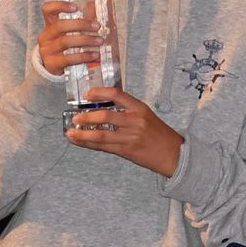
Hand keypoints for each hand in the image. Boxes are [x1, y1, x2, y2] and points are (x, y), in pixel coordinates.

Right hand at [37, 0, 108, 75]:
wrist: (52, 65)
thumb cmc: (63, 43)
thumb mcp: (69, 31)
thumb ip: (82, 18)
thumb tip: (93, 5)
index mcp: (49, 24)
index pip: (48, 9)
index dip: (60, 6)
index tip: (76, 7)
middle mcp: (46, 36)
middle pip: (60, 26)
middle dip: (81, 25)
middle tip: (97, 26)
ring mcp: (47, 50)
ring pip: (66, 42)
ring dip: (86, 40)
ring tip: (100, 41)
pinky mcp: (52, 63)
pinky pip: (68, 59)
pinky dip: (83, 56)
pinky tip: (94, 54)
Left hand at [65, 87, 183, 176]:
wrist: (174, 154)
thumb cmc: (160, 135)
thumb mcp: (147, 117)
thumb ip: (127, 113)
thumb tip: (102, 112)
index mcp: (140, 108)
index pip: (117, 94)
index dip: (100, 92)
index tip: (88, 94)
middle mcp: (135, 120)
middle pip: (105, 116)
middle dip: (86, 117)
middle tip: (76, 117)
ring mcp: (131, 137)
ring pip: (100, 135)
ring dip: (83, 134)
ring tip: (71, 133)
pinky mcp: (127, 150)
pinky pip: (103, 147)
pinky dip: (89, 144)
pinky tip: (81, 142)